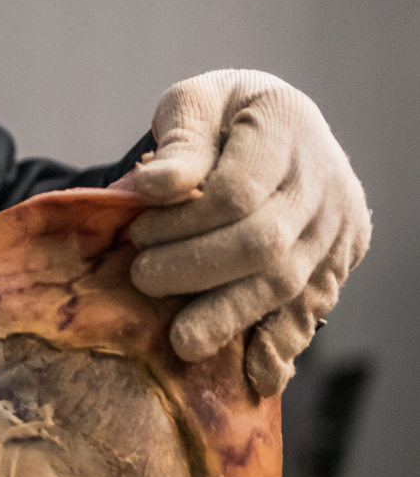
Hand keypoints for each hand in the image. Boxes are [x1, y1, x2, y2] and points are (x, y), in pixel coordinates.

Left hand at [127, 70, 371, 395]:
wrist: (280, 127)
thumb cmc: (224, 115)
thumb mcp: (196, 102)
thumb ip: (179, 140)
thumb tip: (152, 187)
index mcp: (287, 126)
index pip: (237, 191)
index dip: (183, 220)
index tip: (138, 232)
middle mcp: (323, 182)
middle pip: (263, 244)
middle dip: (196, 270)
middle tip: (144, 278)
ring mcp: (337, 227)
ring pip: (287, 285)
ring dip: (230, 316)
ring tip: (182, 340)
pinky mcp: (337, 264)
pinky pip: (310, 311)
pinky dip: (279, 345)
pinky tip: (253, 375)